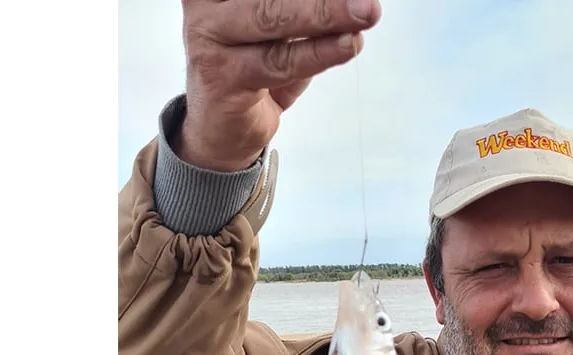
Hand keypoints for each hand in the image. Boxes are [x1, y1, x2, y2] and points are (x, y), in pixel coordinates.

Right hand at [177, 0, 380, 171]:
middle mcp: (206, 5)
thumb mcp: (282, 26)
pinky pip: (279, 62)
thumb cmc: (251, 62)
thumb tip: (354, 1)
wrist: (220, 124)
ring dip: (326, 16)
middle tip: (366, 2)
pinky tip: (347, 45)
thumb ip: (308, 10)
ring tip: (364, 15)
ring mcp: (209, 38)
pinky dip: (319, 53)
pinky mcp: (222, 76)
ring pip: (273, 19)